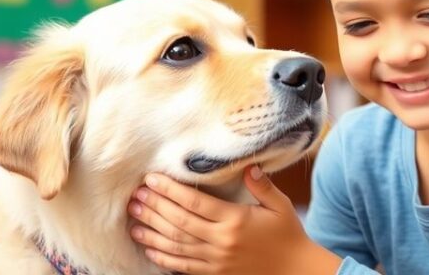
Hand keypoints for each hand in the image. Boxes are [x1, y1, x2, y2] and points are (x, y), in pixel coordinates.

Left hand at [128, 165, 339, 274]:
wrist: (295, 270)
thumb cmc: (287, 234)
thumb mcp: (280, 205)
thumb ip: (262, 186)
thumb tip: (248, 165)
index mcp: (236, 220)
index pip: (196, 203)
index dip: (171, 190)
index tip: (153, 179)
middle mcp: (221, 241)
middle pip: (180, 222)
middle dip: (155, 207)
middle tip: (136, 195)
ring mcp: (215, 260)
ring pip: (176, 244)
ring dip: (152, 230)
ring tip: (134, 217)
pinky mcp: (214, 273)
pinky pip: (182, 266)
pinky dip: (162, 256)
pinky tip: (148, 247)